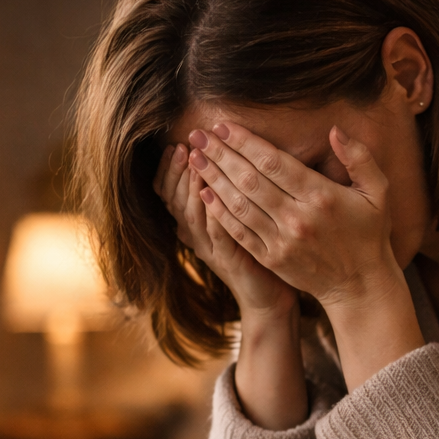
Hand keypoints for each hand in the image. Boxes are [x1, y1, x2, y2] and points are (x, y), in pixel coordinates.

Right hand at [153, 142, 295, 317]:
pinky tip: (217, 194)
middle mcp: (196, 236)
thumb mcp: (236, 214)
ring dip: (192, 187)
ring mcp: (210, 250)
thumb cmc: (257, 248)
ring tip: (197, 163)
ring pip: (191, 215)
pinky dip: (214, 214)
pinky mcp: (228, 261)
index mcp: (194, 223)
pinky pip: (217, 234)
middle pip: (174, 200)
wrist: (270, 294)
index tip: (177, 144)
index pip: (168, 192)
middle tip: (184, 146)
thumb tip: (225, 150)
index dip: (169, 169)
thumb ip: (226, 187)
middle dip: (178, 171)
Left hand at [187, 122, 395, 313]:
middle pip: (250, 180)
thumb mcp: (378, 191)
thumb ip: (360, 158)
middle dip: (221, 154)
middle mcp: (298, 218)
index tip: (224, 126)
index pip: (274, 162)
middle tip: (199, 134)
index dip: (246, 142)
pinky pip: (239, 231)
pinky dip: (219, 211)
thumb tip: (334, 130)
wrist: (360, 286)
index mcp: (321, 196)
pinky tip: (204, 192)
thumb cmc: (369, 233)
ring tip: (195, 158)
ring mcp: (282, 241)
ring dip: (214, 179)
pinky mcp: (271, 259)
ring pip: (239, 204)